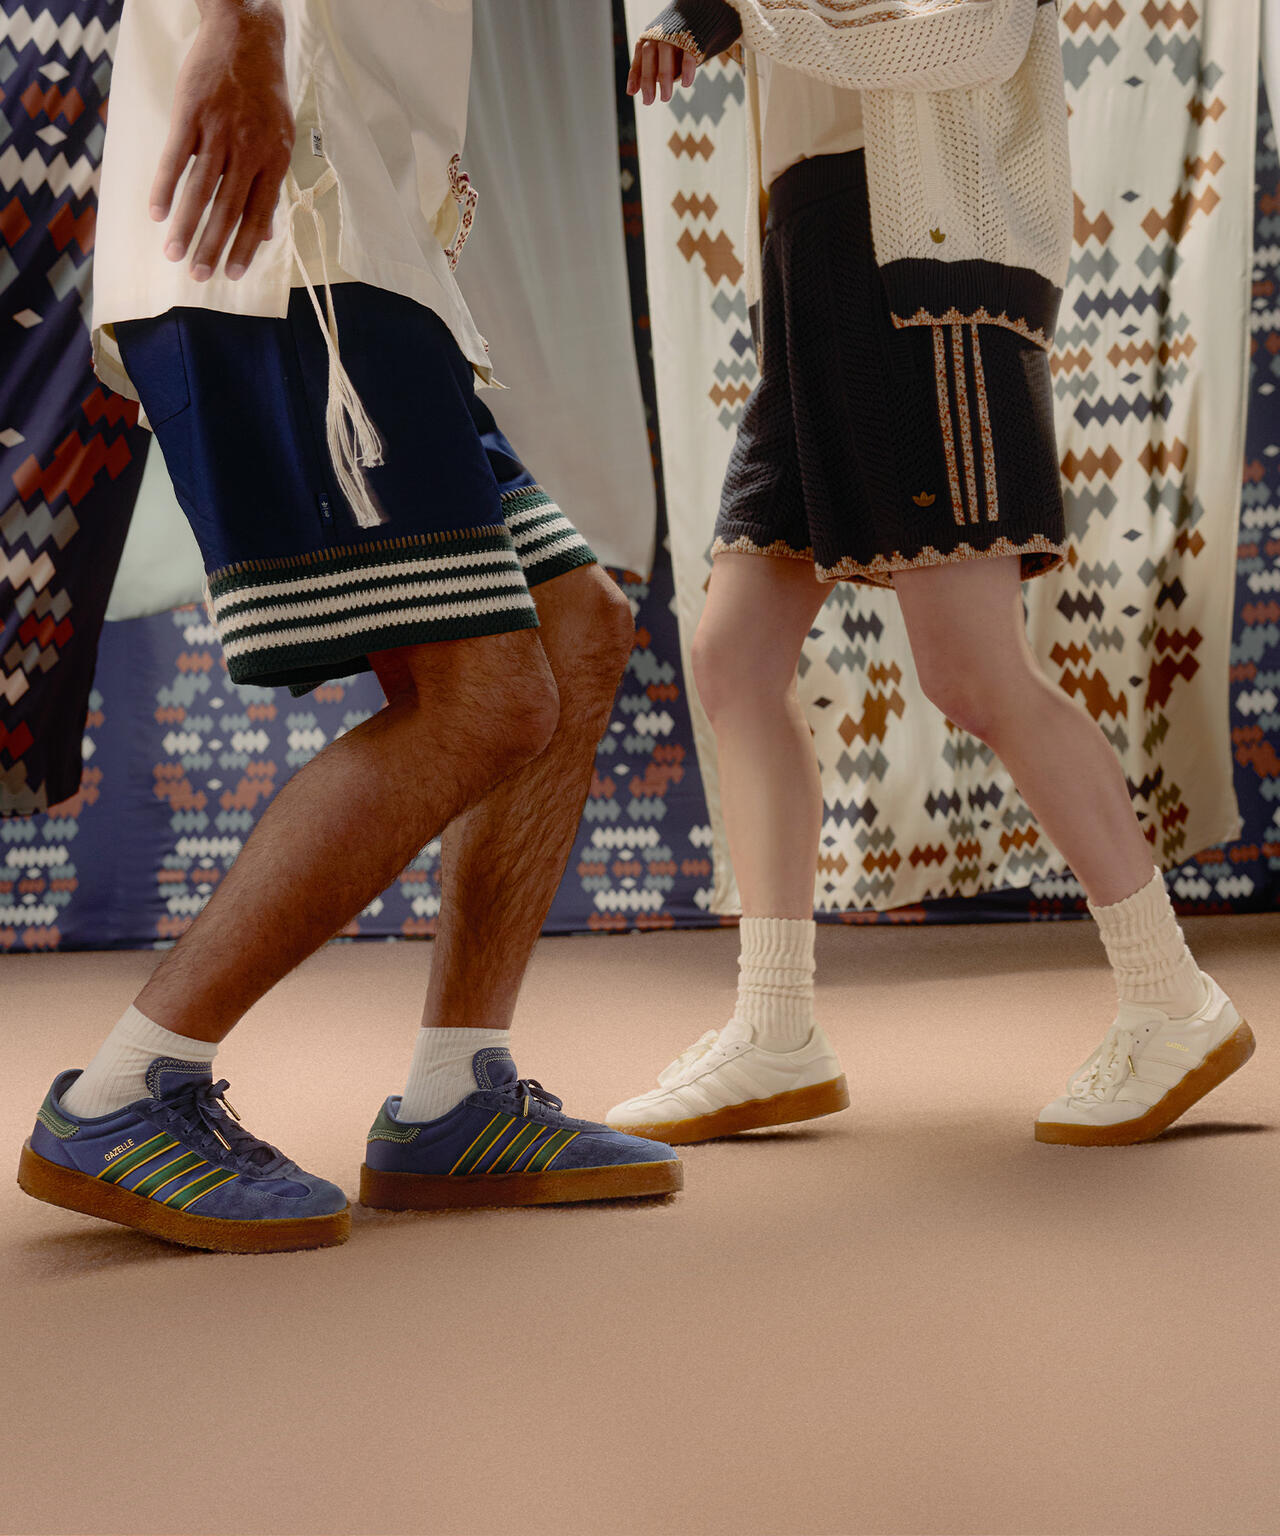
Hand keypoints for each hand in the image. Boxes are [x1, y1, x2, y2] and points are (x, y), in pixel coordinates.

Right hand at [149, 0, 293, 281]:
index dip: (246, 248)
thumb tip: (269, 232)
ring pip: (200, 190)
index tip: (234, 274)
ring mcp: (218, 132)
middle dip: (213, 247)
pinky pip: (174, 159)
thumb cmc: (263, 92)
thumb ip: (272, 182)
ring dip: (185, 227)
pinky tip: (156, 214)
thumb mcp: (281, 136)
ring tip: (174, 255)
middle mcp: (248, 150)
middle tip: (200, 276)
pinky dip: (164, 188)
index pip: (259, 214)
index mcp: (275, 159)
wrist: (245, 36)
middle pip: (228, 209)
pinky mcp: (190, 114)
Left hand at [626, 38, 697, 103]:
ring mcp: (675, 35)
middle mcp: (659, 34)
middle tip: (648, 102)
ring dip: (665, 78)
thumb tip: (630, 91)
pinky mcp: (692, 38)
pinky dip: (687, 70)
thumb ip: (646, 69)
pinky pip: (688, 54)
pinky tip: (686, 84)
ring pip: (666, 53)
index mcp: (649, 38)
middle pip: (649, 54)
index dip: (635, 74)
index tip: (632, 92)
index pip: (639, 56)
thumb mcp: (657, 54)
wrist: (697, 19)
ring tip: (665, 99)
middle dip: (647, 79)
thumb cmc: (672, 44)